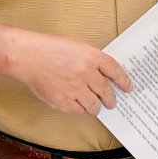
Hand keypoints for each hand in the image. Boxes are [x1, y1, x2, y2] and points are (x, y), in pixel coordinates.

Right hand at [15, 34, 132, 116]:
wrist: (29, 56)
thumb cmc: (51, 49)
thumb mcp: (78, 47)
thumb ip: (92, 61)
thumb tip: (104, 75)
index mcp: (92, 57)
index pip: (116, 71)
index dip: (124, 81)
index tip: (128, 88)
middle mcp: (86, 73)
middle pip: (106, 92)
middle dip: (111, 100)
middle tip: (111, 102)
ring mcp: (75, 88)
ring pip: (94, 105)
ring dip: (96, 108)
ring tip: (95, 107)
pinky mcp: (63, 101)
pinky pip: (78, 111)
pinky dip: (80, 110)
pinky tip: (78, 106)